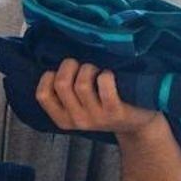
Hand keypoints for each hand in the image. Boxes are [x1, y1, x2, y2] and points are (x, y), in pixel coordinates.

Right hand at [36, 58, 159, 134]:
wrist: (138, 123)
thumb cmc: (105, 104)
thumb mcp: (80, 105)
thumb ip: (66, 91)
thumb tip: (53, 58)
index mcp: (64, 118)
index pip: (42, 94)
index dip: (50, 76)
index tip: (64, 73)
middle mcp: (78, 120)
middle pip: (61, 84)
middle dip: (70, 66)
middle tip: (83, 67)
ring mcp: (96, 118)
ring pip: (81, 83)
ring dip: (90, 69)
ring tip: (98, 72)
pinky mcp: (115, 112)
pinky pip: (103, 83)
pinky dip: (106, 74)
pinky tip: (111, 77)